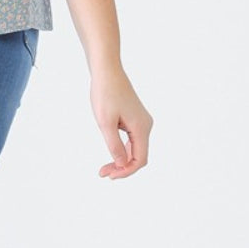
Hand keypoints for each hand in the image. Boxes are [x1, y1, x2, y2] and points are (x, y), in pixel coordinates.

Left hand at [90, 64, 152, 179]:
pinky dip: (122, 150)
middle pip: (139, 156)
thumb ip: (114, 145)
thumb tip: (122, 164)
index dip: (126, 171)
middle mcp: (146, 126)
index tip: (109, 175)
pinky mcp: (135, 119)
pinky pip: (132, 140)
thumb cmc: (105, 93)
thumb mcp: (105, 122)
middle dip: (122, 167)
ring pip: (135, 149)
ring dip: (121, 160)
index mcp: (141, 127)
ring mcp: (141, 122)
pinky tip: (111, 154)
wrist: (107, 72)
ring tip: (104, 168)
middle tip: (102, 173)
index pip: (140, 159)